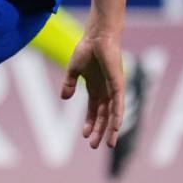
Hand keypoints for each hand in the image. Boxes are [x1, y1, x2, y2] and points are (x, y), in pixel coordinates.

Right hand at [61, 32, 125, 149]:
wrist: (97, 36)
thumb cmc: (87, 49)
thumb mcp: (74, 70)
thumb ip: (69, 84)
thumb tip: (63, 98)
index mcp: (96, 88)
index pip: (93, 111)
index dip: (90, 124)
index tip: (85, 136)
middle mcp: (107, 91)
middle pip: (103, 116)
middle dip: (99, 131)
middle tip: (95, 146)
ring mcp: (114, 88)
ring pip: (113, 114)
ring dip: (110, 129)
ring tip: (108, 144)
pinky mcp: (118, 84)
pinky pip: (119, 103)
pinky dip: (118, 115)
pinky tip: (117, 127)